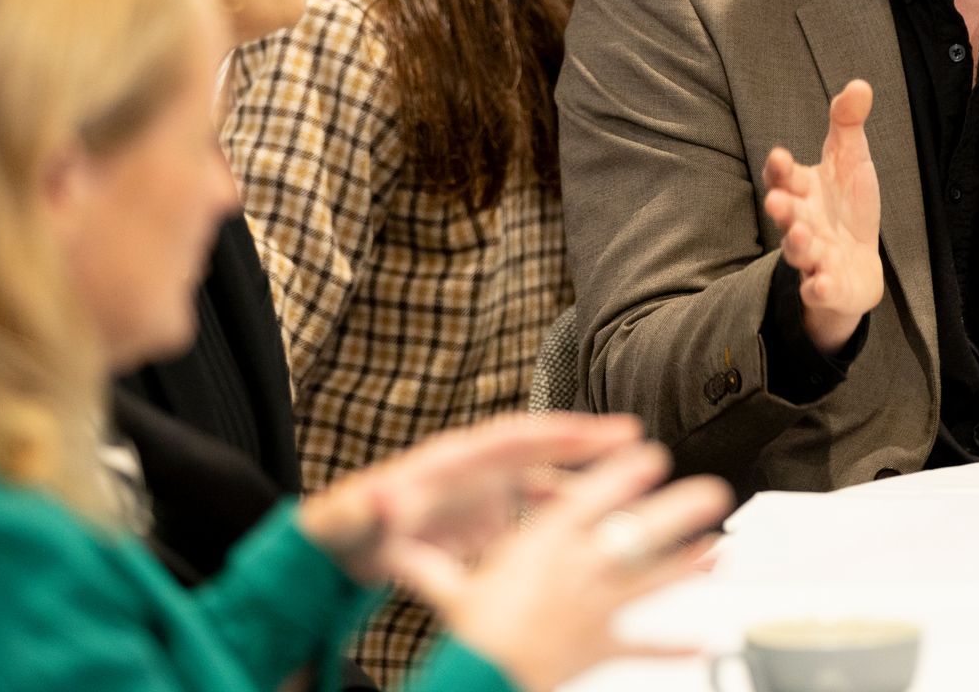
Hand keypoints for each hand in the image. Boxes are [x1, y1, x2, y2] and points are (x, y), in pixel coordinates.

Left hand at [296, 412, 642, 583]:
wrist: (343, 548)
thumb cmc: (346, 531)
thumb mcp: (351, 522)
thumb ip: (366, 510)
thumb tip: (378, 499)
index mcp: (447, 462)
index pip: (509, 438)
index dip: (555, 432)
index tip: (596, 429)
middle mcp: (472, 470)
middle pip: (537, 448)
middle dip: (585, 441)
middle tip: (635, 435)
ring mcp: (482, 494)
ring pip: (543, 479)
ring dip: (583, 479)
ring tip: (632, 481)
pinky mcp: (484, 520)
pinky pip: (533, 512)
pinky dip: (565, 515)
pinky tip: (596, 529)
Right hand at [395, 440, 732, 691]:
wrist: (482, 682)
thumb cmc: (468, 635)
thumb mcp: (450, 593)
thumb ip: (430, 568)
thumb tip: (397, 549)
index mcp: (540, 548)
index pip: (588, 499)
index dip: (621, 474)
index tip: (650, 455)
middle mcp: (574, 572)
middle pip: (634, 534)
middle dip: (676, 511)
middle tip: (713, 492)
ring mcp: (593, 610)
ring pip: (649, 581)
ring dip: (687, 564)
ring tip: (718, 550)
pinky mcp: (598, 648)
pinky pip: (640, 647)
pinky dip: (672, 647)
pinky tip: (703, 642)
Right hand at [761, 79, 882, 352]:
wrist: (857, 262)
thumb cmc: (847, 206)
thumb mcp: (851, 159)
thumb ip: (848, 123)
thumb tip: (860, 84)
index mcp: (803, 190)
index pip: (784, 177)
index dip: (780, 168)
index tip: (780, 157)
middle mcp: (802, 222)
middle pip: (786, 214)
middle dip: (781, 209)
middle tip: (778, 202)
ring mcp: (812, 256)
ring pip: (798, 251)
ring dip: (797, 244)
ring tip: (801, 236)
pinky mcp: (826, 286)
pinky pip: (817, 290)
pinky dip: (818, 288)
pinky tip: (821, 284)